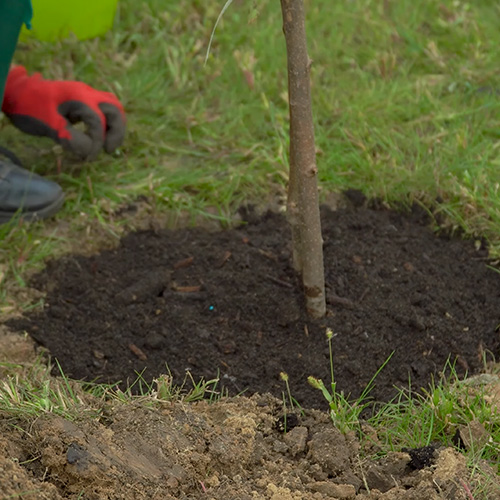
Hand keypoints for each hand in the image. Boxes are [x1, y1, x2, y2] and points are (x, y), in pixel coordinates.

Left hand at [1, 66, 125, 159]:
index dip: (97, 142)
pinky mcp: (84, 100)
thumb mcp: (50, 125)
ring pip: (113, 107)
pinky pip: (104, 109)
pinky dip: (107, 123)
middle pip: (115, 109)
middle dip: (116, 132)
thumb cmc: (31, 109)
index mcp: (79, 97)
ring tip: (108, 144)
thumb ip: (72, 138)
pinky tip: (99, 136)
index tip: (89, 157)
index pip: (98, 122)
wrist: (18, 94)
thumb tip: (90, 151)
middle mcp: (87, 93)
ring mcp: (87, 94)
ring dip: (114, 127)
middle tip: (109, 150)